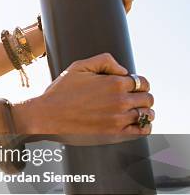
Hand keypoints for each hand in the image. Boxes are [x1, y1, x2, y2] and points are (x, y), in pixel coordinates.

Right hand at [13, 53, 153, 144]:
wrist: (47, 115)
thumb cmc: (60, 91)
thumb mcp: (79, 66)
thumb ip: (105, 61)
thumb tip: (123, 70)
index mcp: (115, 82)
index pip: (142, 82)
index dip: (137, 83)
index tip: (130, 87)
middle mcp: (120, 100)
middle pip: (148, 98)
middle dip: (141, 96)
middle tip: (131, 99)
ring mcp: (119, 118)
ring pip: (147, 114)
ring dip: (144, 111)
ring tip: (134, 111)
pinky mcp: (114, 133)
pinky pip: (142, 131)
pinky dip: (144, 127)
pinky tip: (136, 124)